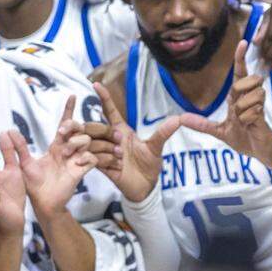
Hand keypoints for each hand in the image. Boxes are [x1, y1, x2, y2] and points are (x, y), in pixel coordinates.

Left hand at [18, 95, 97, 216]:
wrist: (42, 201)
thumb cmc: (33, 183)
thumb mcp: (24, 163)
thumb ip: (18, 148)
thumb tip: (7, 131)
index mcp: (56, 146)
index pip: (65, 124)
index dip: (69, 110)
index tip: (73, 95)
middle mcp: (68, 151)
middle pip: (79, 129)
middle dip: (73, 125)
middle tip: (63, 132)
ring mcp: (76, 160)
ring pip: (86, 141)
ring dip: (77, 142)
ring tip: (66, 153)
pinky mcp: (81, 171)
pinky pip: (92, 158)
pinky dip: (86, 157)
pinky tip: (77, 163)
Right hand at [85, 83, 180, 201]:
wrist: (145, 187)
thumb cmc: (149, 165)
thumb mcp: (156, 147)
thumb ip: (163, 133)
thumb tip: (179, 119)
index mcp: (121, 130)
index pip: (109, 110)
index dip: (103, 97)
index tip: (96, 83)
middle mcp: (109, 139)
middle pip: (94, 126)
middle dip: (104, 132)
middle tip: (121, 145)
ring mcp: (103, 151)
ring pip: (92, 142)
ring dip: (107, 149)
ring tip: (121, 158)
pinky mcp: (100, 165)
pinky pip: (93, 157)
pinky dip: (105, 161)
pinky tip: (116, 167)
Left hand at [181, 40, 271, 166]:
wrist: (263, 152)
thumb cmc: (245, 138)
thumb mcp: (219, 132)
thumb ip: (202, 125)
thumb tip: (181, 118)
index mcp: (238, 99)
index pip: (240, 74)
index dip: (240, 59)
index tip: (242, 43)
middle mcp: (250, 98)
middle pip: (247, 80)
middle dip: (241, 90)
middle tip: (238, 109)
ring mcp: (259, 106)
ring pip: (252, 95)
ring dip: (244, 108)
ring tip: (244, 120)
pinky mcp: (264, 117)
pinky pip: (254, 111)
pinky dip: (248, 119)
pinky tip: (250, 125)